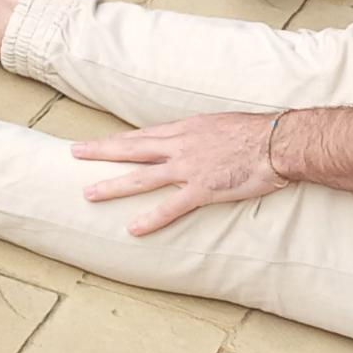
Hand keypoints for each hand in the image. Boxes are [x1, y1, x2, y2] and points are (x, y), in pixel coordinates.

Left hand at [65, 111, 290, 235]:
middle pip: (131, 148)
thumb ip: (201, 133)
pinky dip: (151, 218)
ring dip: (113, 185)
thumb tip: (193, 139)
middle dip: (100, 151)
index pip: (143, 134)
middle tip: (74, 153)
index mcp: (185, 129)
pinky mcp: (203, 189)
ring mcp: (188, 168)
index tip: (98, 142)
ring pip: (142, 177)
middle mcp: (180, 146)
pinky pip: (171, 206)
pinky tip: (133, 228)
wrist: (278, 142)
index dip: (118, 139)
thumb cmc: (256, 132)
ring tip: (88, 193)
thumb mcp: (220, 123)